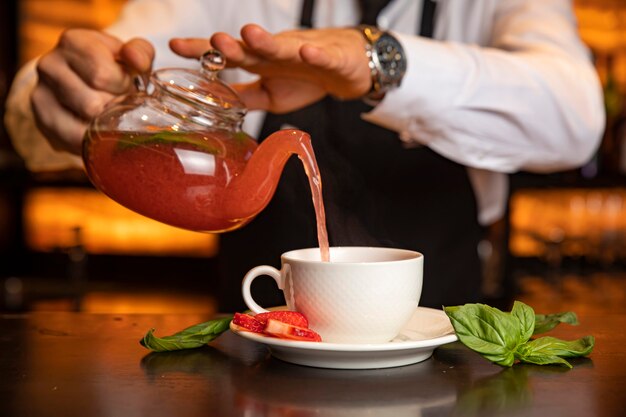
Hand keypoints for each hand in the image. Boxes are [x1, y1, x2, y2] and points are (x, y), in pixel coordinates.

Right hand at [31, 29, 153, 153]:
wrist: (87, 87)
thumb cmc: (114, 70)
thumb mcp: (132, 57)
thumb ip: (141, 54)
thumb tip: (136, 61)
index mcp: (73, 42)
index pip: (102, 73)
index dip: (122, 86)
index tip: (126, 85)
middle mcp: (50, 65)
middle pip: (93, 102)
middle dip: (115, 106)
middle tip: (118, 102)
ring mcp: (41, 93)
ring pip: (84, 121)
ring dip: (105, 122)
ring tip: (108, 113)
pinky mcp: (43, 120)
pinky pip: (75, 139)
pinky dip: (93, 139)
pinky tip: (98, 130)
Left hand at [170, 24, 370, 112]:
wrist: (348, 68)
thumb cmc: (306, 79)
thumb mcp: (270, 97)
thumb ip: (245, 99)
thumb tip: (216, 107)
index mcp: (259, 63)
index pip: (226, 56)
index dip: (201, 51)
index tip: (175, 47)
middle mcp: (275, 54)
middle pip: (250, 49)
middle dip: (231, 45)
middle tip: (215, 41)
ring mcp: (302, 53)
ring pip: (282, 47)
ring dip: (266, 41)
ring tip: (250, 34)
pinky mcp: (330, 57)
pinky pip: (322, 56)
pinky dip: (315, 54)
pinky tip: (307, 52)